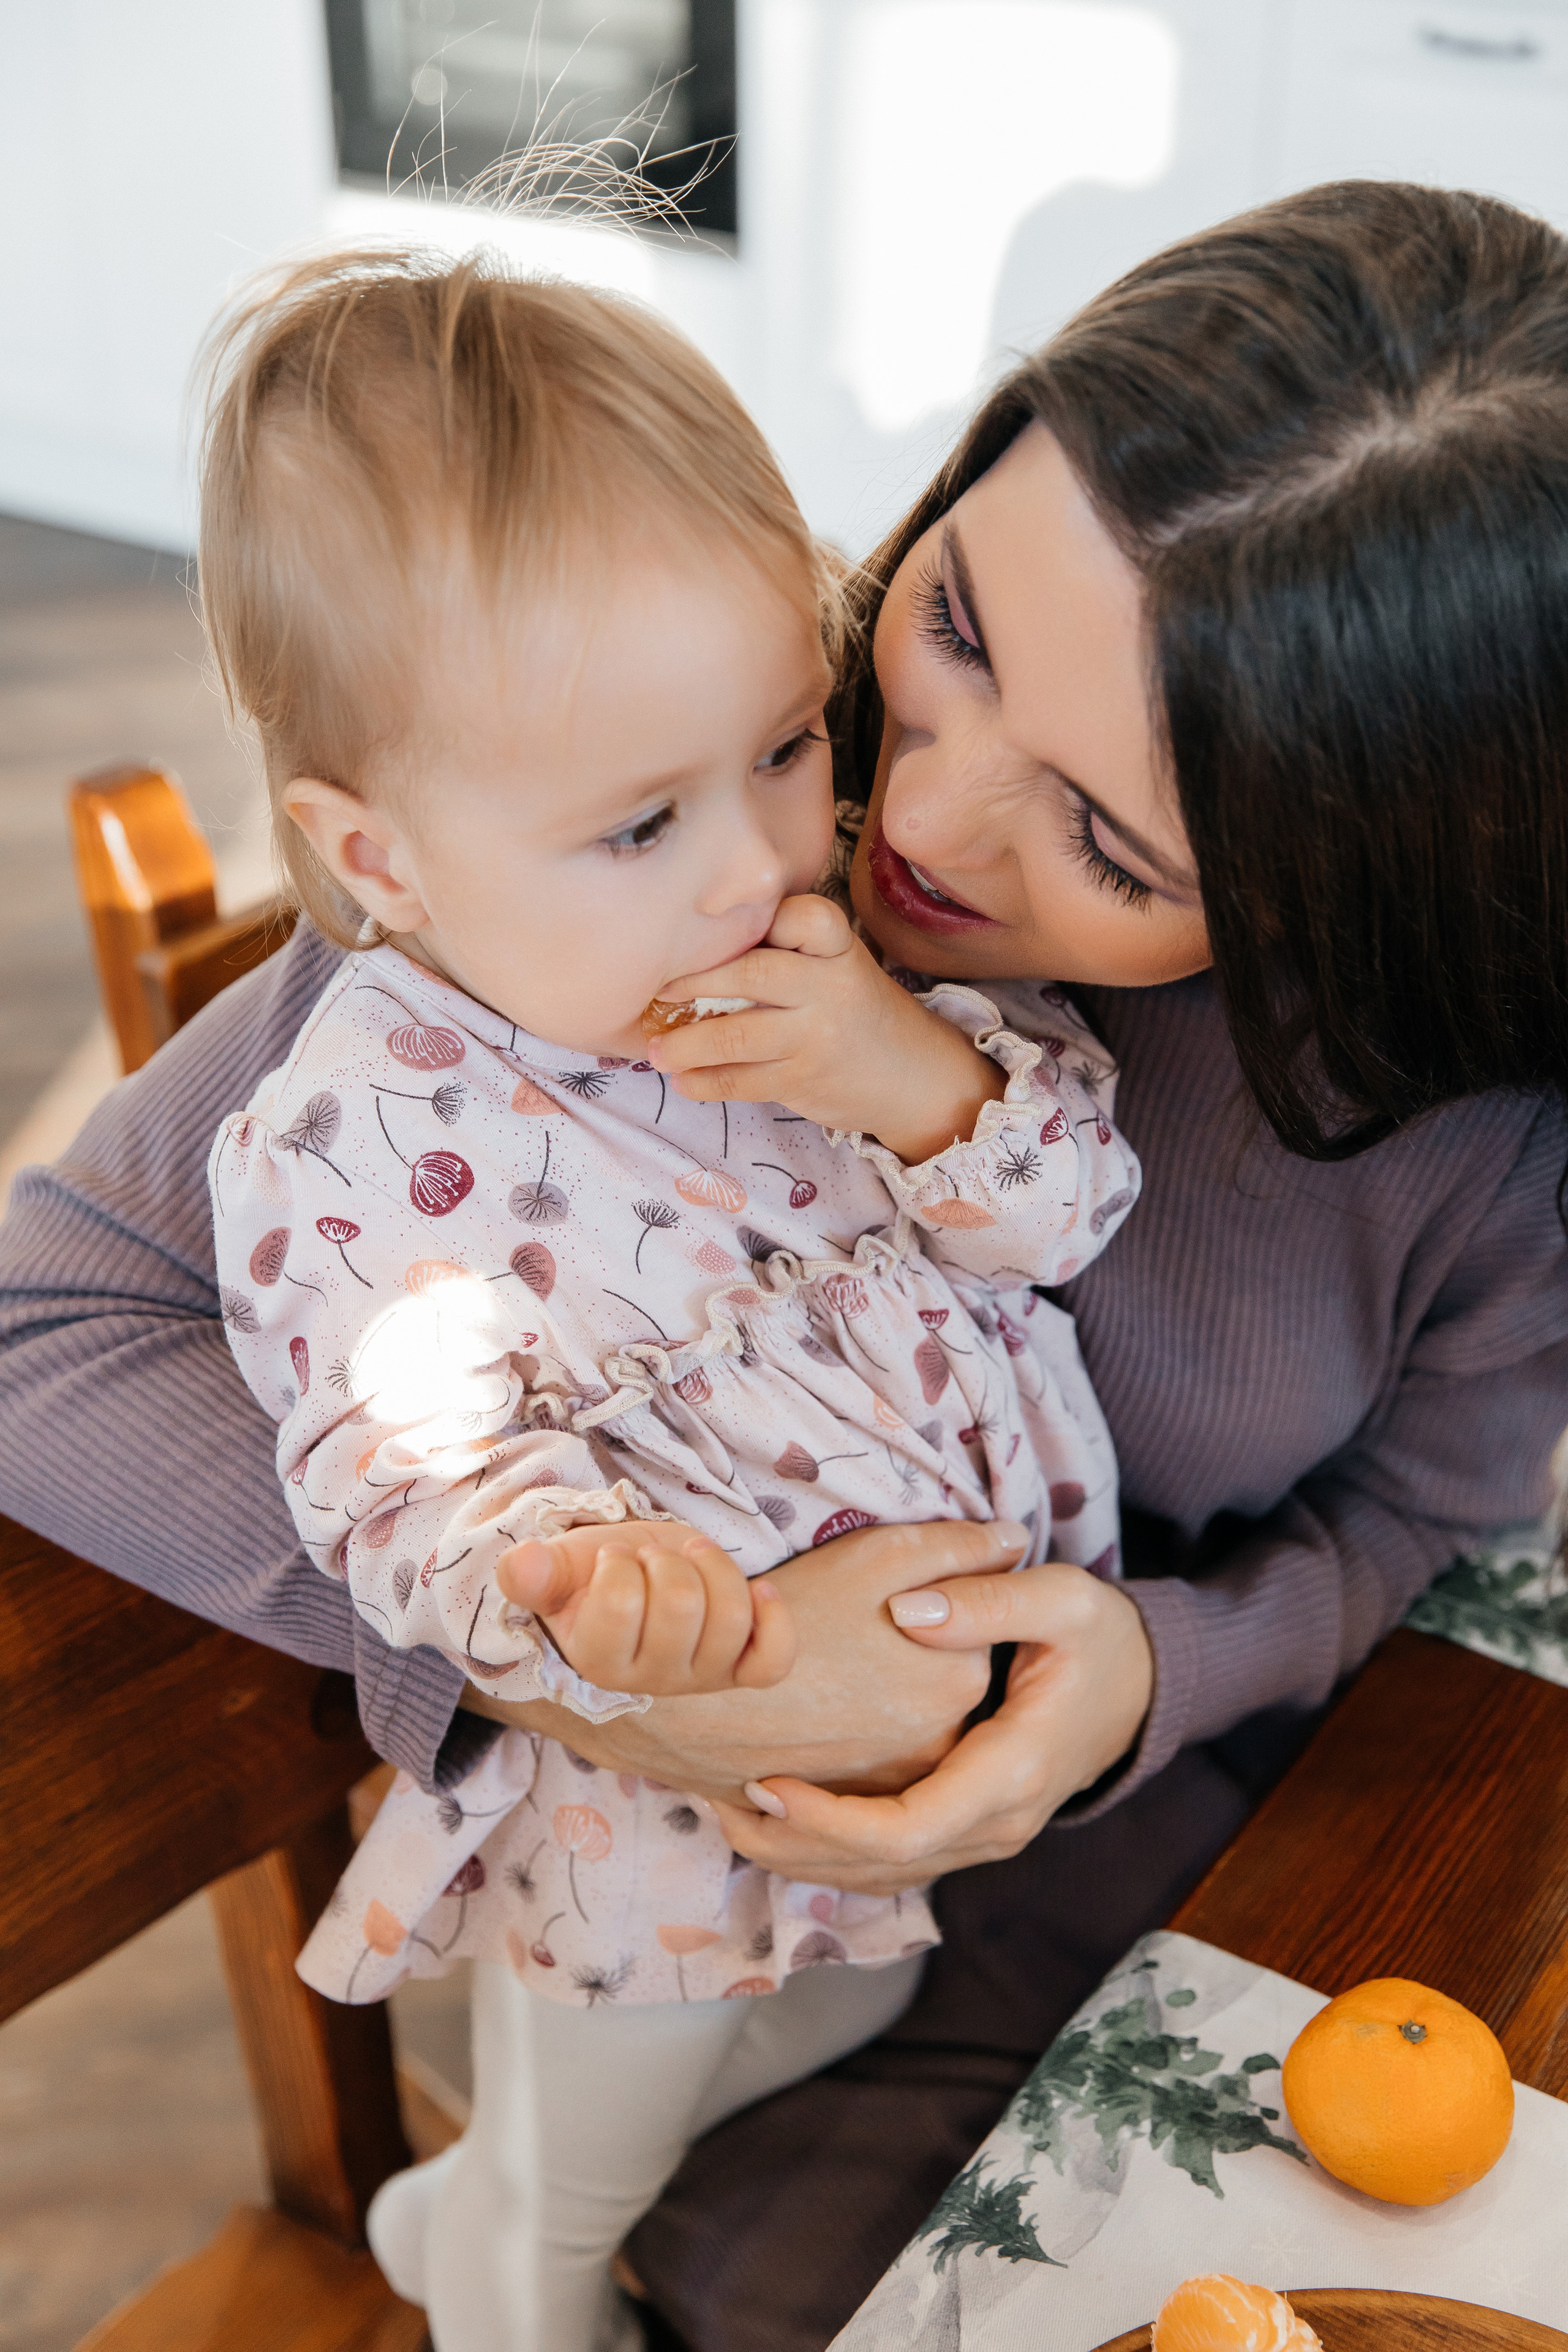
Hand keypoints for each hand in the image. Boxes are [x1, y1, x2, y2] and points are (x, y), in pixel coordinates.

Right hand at [462, 1517, 1028, 1801]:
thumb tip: (1018, 1540)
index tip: (879, 1595)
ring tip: (823, 1669)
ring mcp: (886, 1792)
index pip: (973, 1634)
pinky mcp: (839, 1816)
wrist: (677, 1698)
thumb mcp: (876, 1554)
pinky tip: (809, 1716)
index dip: (929, 1604)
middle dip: (910, 1659)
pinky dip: (847, 1751)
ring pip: (903, 1737)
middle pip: (941, 1689)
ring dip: (878, 1707)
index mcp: (955, 1685)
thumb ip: (958, 1545)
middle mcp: (935, 1752)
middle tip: (846, 1630)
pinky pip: (865, 1780)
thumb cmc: (777, 1613)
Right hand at [497, 1523, 794, 1693]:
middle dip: (667, 1561)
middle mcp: (652, 1679)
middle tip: (652, 1560)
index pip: (620, 1606)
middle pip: (682, 1607)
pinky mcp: (741, 1667)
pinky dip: (774, 1618)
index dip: (619, 1566)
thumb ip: (532, 1572)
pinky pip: (774, 1659)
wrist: (634, 1577)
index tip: (613, 1561)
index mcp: (598, 1660)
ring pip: (730, 1619)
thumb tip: (522, 1565)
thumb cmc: (593, 1574)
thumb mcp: (558, 1567)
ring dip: (714, 1568)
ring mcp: (701, 1676)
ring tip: (690, 1558)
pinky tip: (758, 1590)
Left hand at [647, 894, 1004, 1162]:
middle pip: (754, 973)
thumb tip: (694, 945)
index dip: (764, 918)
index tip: (716, 922)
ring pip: (737, 1035)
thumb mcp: (836, 965)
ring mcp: (817, 1036)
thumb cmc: (853, 1010)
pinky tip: (683, 1080)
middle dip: (695, 982)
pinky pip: (742, 1081)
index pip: (804, 916)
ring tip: (657, 1050)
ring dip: (686, 1044)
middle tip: (658, 991)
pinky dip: (704, 1082)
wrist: (913, 1076)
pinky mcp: (803, 1080)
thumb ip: (786, 948)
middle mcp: (831, 987)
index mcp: (839, 948)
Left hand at [710, 1562, 1153, 1892]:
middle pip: (882, 1865)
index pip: (909, 1829)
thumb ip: (988, 1601)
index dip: (831, 1819)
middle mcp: (998, 1824)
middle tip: (725, 1801)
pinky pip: (894, 1865)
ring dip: (805, 1858)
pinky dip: (834, 1855)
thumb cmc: (1100, 1638)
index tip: (769, 1780)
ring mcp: (985, 1836)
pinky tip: (781, 1824)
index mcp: (1013, 1772)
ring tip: (731, 1815)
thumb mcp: (1064, 1600)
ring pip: (882, 1876)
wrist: (1141, 1687)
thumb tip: (911, 1611)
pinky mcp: (969, 1830)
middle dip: (797, 1845)